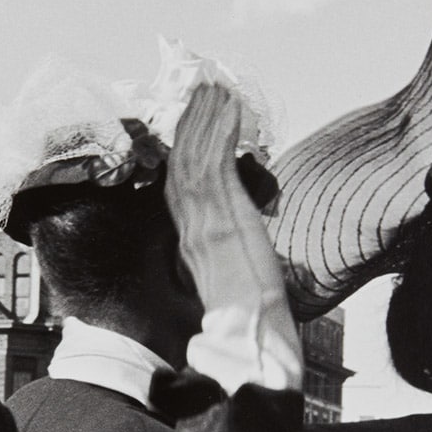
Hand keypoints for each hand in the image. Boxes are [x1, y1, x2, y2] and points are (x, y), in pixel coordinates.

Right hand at [161, 52, 300, 393]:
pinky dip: (221, 134)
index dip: (184, 148)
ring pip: (196, 158)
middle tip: (201, 85)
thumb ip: (229, 256)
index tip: (192, 119)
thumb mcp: (236, 281)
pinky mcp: (223, 221)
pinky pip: (215, 166)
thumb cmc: (249, 323)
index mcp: (192, 242)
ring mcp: (205, 224)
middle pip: (183, 163)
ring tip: (216, 86)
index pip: (181, 186)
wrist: (250, 346)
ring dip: (206, 119)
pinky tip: (229, 109)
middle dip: (192, 122)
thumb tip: (243, 242)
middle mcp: (192, 228)